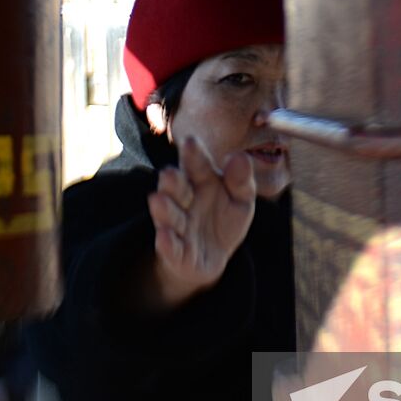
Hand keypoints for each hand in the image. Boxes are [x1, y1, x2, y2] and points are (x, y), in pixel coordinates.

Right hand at [144, 135, 255, 310]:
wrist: (211, 257)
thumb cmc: (224, 221)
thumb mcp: (241, 201)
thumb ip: (241, 181)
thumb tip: (240, 156)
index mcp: (200, 182)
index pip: (196, 166)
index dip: (193, 155)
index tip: (190, 142)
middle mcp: (184, 201)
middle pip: (177, 189)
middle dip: (172, 182)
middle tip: (169, 173)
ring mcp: (178, 227)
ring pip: (170, 216)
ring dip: (164, 209)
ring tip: (158, 200)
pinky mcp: (176, 254)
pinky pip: (170, 248)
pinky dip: (167, 243)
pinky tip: (164, 235)